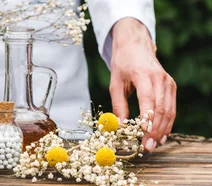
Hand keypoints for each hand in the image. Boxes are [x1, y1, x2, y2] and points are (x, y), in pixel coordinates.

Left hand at [109, 18, 176, 151]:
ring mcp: (168, 82)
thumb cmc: (123, 65)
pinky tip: (162, 134)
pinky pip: (171, 107)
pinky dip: (167, 122)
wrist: (136, 46)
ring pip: (169, 110)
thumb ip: (118, 105)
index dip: (147, 119)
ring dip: (162, 129)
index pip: (148, 100)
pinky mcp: (171, 86)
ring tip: (154, 144)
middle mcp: (159, 78)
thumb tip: (119, 126)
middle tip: (147, 147)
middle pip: (160, 108)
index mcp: (143, 75)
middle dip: (155, 130)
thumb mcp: (115, 83)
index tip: (143, 134)